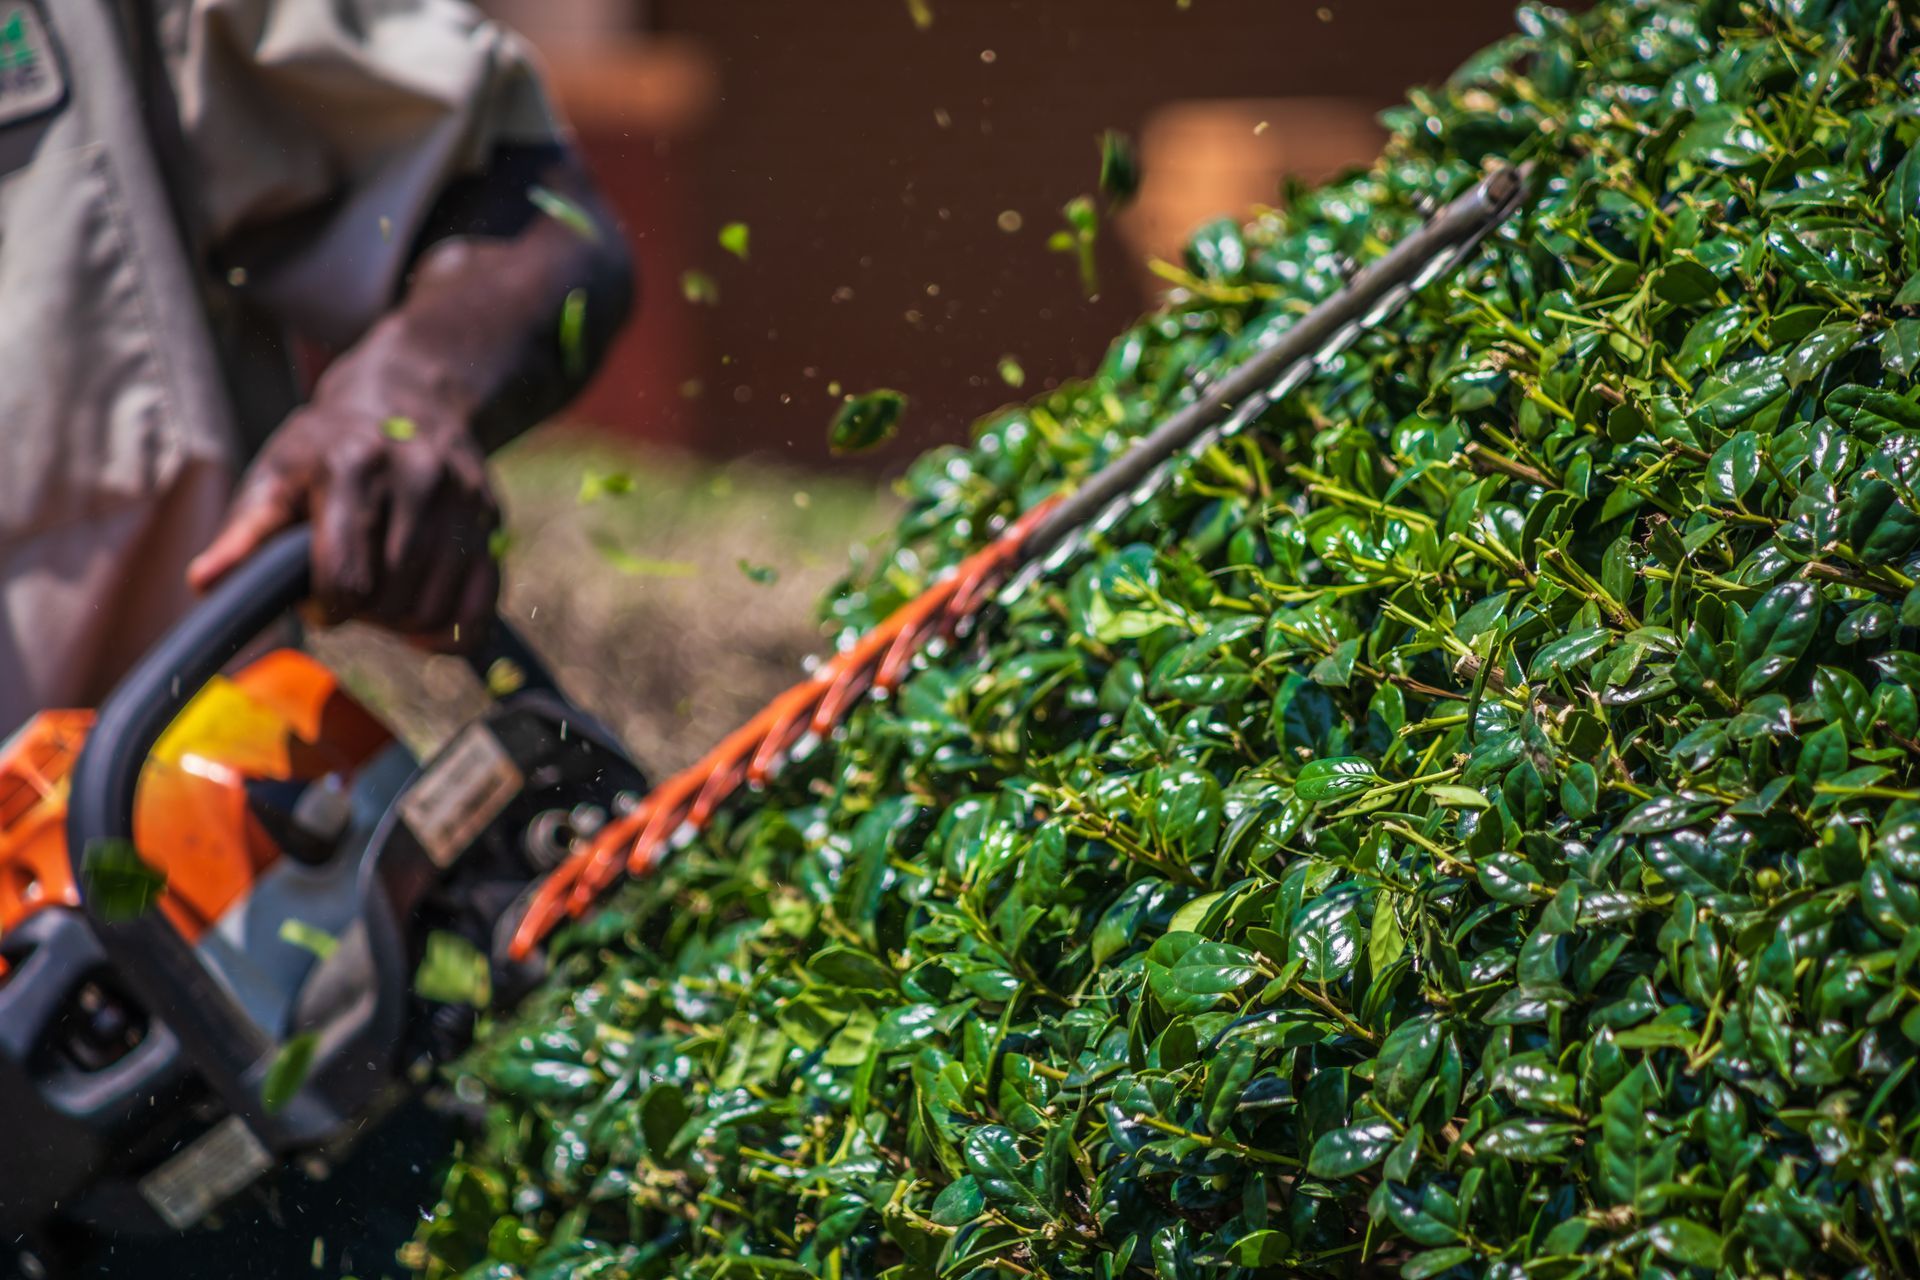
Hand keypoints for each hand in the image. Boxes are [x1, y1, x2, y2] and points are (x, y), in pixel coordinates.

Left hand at [186, 328, 501, 642]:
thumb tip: (204, 583)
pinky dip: (452, 630)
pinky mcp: (492, 518)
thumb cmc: (328, 445)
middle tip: (349, 593)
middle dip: (364, 614)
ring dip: (403, 622)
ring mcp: (463, 499)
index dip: (327, 608)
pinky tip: (424, 623)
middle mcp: (418, 479)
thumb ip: (243, 532)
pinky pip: (481, 605)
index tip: (318, 601)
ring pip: (434, 608)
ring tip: (381, 595)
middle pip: (391, 599)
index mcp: (354, 468)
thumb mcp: (277, 473)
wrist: (410, 396)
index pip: (347, 579)